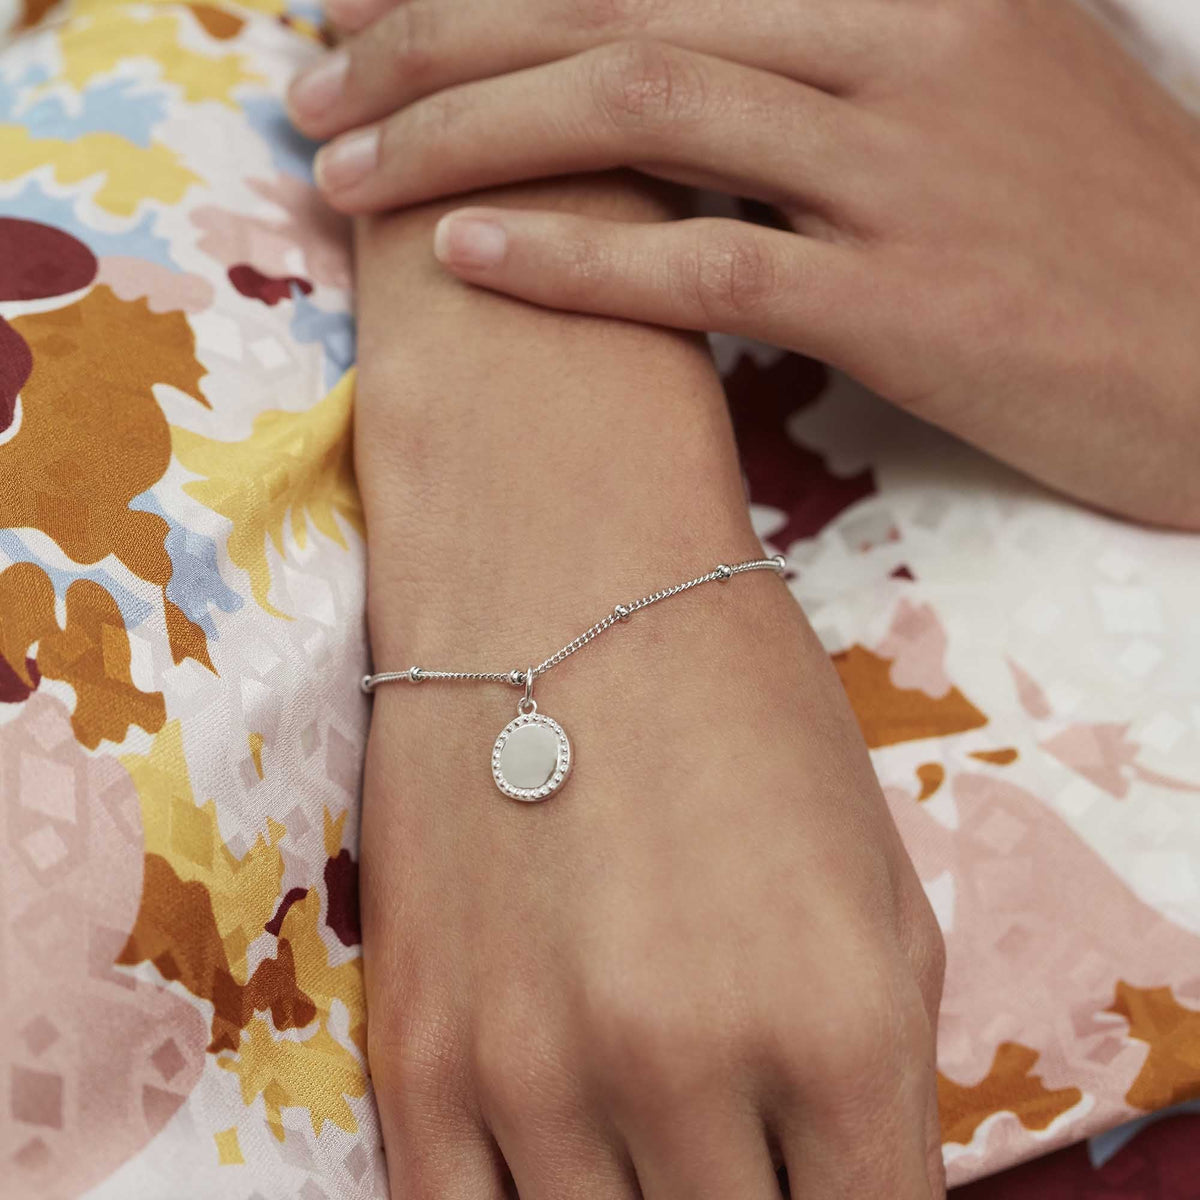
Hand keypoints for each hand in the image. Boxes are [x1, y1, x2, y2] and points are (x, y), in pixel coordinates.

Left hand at [289, 0, 1199, 529]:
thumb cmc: (1111, 234)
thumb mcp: (995, 80)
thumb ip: (853, 44)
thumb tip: (704, 44)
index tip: (379, 10)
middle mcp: (910, 35)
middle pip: (619, 4)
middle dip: (439, 40)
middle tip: (322, 95)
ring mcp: (911, 168)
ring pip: (643, 111)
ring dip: (467, 136)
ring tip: (349, 178)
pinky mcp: (914, 301)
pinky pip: (709, 263)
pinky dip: (576, 256)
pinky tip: (469, 253)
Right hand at [360, 582, 945, 1198]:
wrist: (556, 582)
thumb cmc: (740, 708)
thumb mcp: (878, 888)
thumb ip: (879, 1077)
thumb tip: (841, 1193)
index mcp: (841, 1025)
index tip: (822, 1184)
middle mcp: (685, 1069)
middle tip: (735, 1141)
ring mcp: (533, 1074)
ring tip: (648, 1130)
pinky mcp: (417, 1055)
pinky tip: (557, 1154)